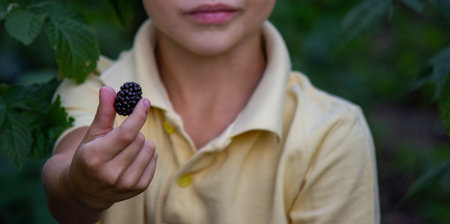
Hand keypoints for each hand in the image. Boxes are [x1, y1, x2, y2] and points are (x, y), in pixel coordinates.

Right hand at [64, 86, 156, 209]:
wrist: (85, 191)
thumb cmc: (88, 156)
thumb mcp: (92, 134)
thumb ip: (103, 112)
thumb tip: (108, 88)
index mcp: (95, 157)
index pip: (126, 134)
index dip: (138, 115)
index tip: (144, 101)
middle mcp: (111, 174)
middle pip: (139, 139)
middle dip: (134, 131)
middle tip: (122, 136)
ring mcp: (126, 184)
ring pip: (150, 148)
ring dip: (142, 143)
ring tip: (126, 149)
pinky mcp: (139, 188)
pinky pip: (154, 159)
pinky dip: (147, 154)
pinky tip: (132, 159)